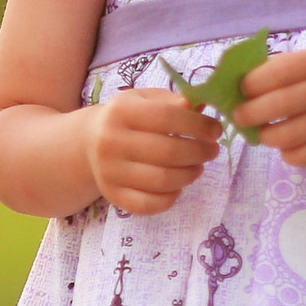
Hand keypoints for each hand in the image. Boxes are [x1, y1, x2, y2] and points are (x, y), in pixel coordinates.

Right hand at [85, 89, 219, 213]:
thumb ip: (174, 101)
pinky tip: (178, 186)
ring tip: (198, 166)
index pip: (168, 117)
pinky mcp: (112, 195)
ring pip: (162, 180)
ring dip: (190, 175)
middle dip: (200, 152)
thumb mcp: (147, 100)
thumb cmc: (129, 117)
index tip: (216, 130)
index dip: (198, 125)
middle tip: (212, 150)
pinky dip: (171, 198)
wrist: (89, 143)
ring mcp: (110, 172)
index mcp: (122, 112)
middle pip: (168, 152)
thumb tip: (200, 105)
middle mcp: (111, 142)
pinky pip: (149, 204)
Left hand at [236, 49, 305, 168]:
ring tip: (264, 133)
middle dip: (249, 114)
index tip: (241, 93)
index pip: (275, 72)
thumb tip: (226, 89)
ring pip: (285, 137)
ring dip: (266, 137)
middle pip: (278, 105)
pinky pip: (299, 157)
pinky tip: (289, 145)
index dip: (250, 85)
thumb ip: (268, 73)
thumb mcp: (300, 68)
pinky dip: (286, 154)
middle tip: (240, 118)